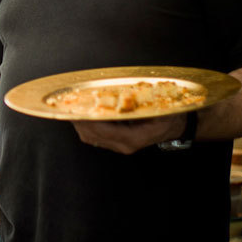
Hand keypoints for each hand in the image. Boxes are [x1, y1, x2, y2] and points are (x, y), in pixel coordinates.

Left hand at [72, 113, 187, 154]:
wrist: (174, 127)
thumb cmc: (168, 116)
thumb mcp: (159, 108)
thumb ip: (141, 104)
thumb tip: (124, 96)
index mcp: (133, 138)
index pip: (104, 131)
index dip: (88, 120)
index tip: (77, 110)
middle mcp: (124, 145)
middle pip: (92, 135)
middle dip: (78, 121)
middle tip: (66, 106)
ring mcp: (119, 145)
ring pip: (91, 138)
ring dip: (79, 123)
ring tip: (69, 108)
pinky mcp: (116, 143)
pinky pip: (95, 137)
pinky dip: (85, 125)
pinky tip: (80, 114)